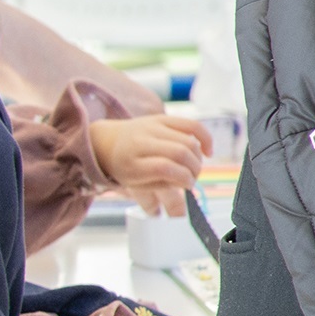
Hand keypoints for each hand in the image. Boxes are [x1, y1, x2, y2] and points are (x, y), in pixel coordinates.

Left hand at [91, 114, 209, 214]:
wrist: (107, 141)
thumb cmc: (125, 168)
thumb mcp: (135, 185)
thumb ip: (161, 190)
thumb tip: (186, 197)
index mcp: (131, 163)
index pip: (164, 168)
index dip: (183, 178)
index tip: (188, 185)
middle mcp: (140, 142)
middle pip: (180, 152)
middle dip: (194, 169)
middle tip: (193, 178)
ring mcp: (152, 127)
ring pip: (188, 140)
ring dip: (198, 158)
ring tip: (194, 167)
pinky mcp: (162, 118)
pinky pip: (191, 124)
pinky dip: (205, 138)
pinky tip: (207, 151)